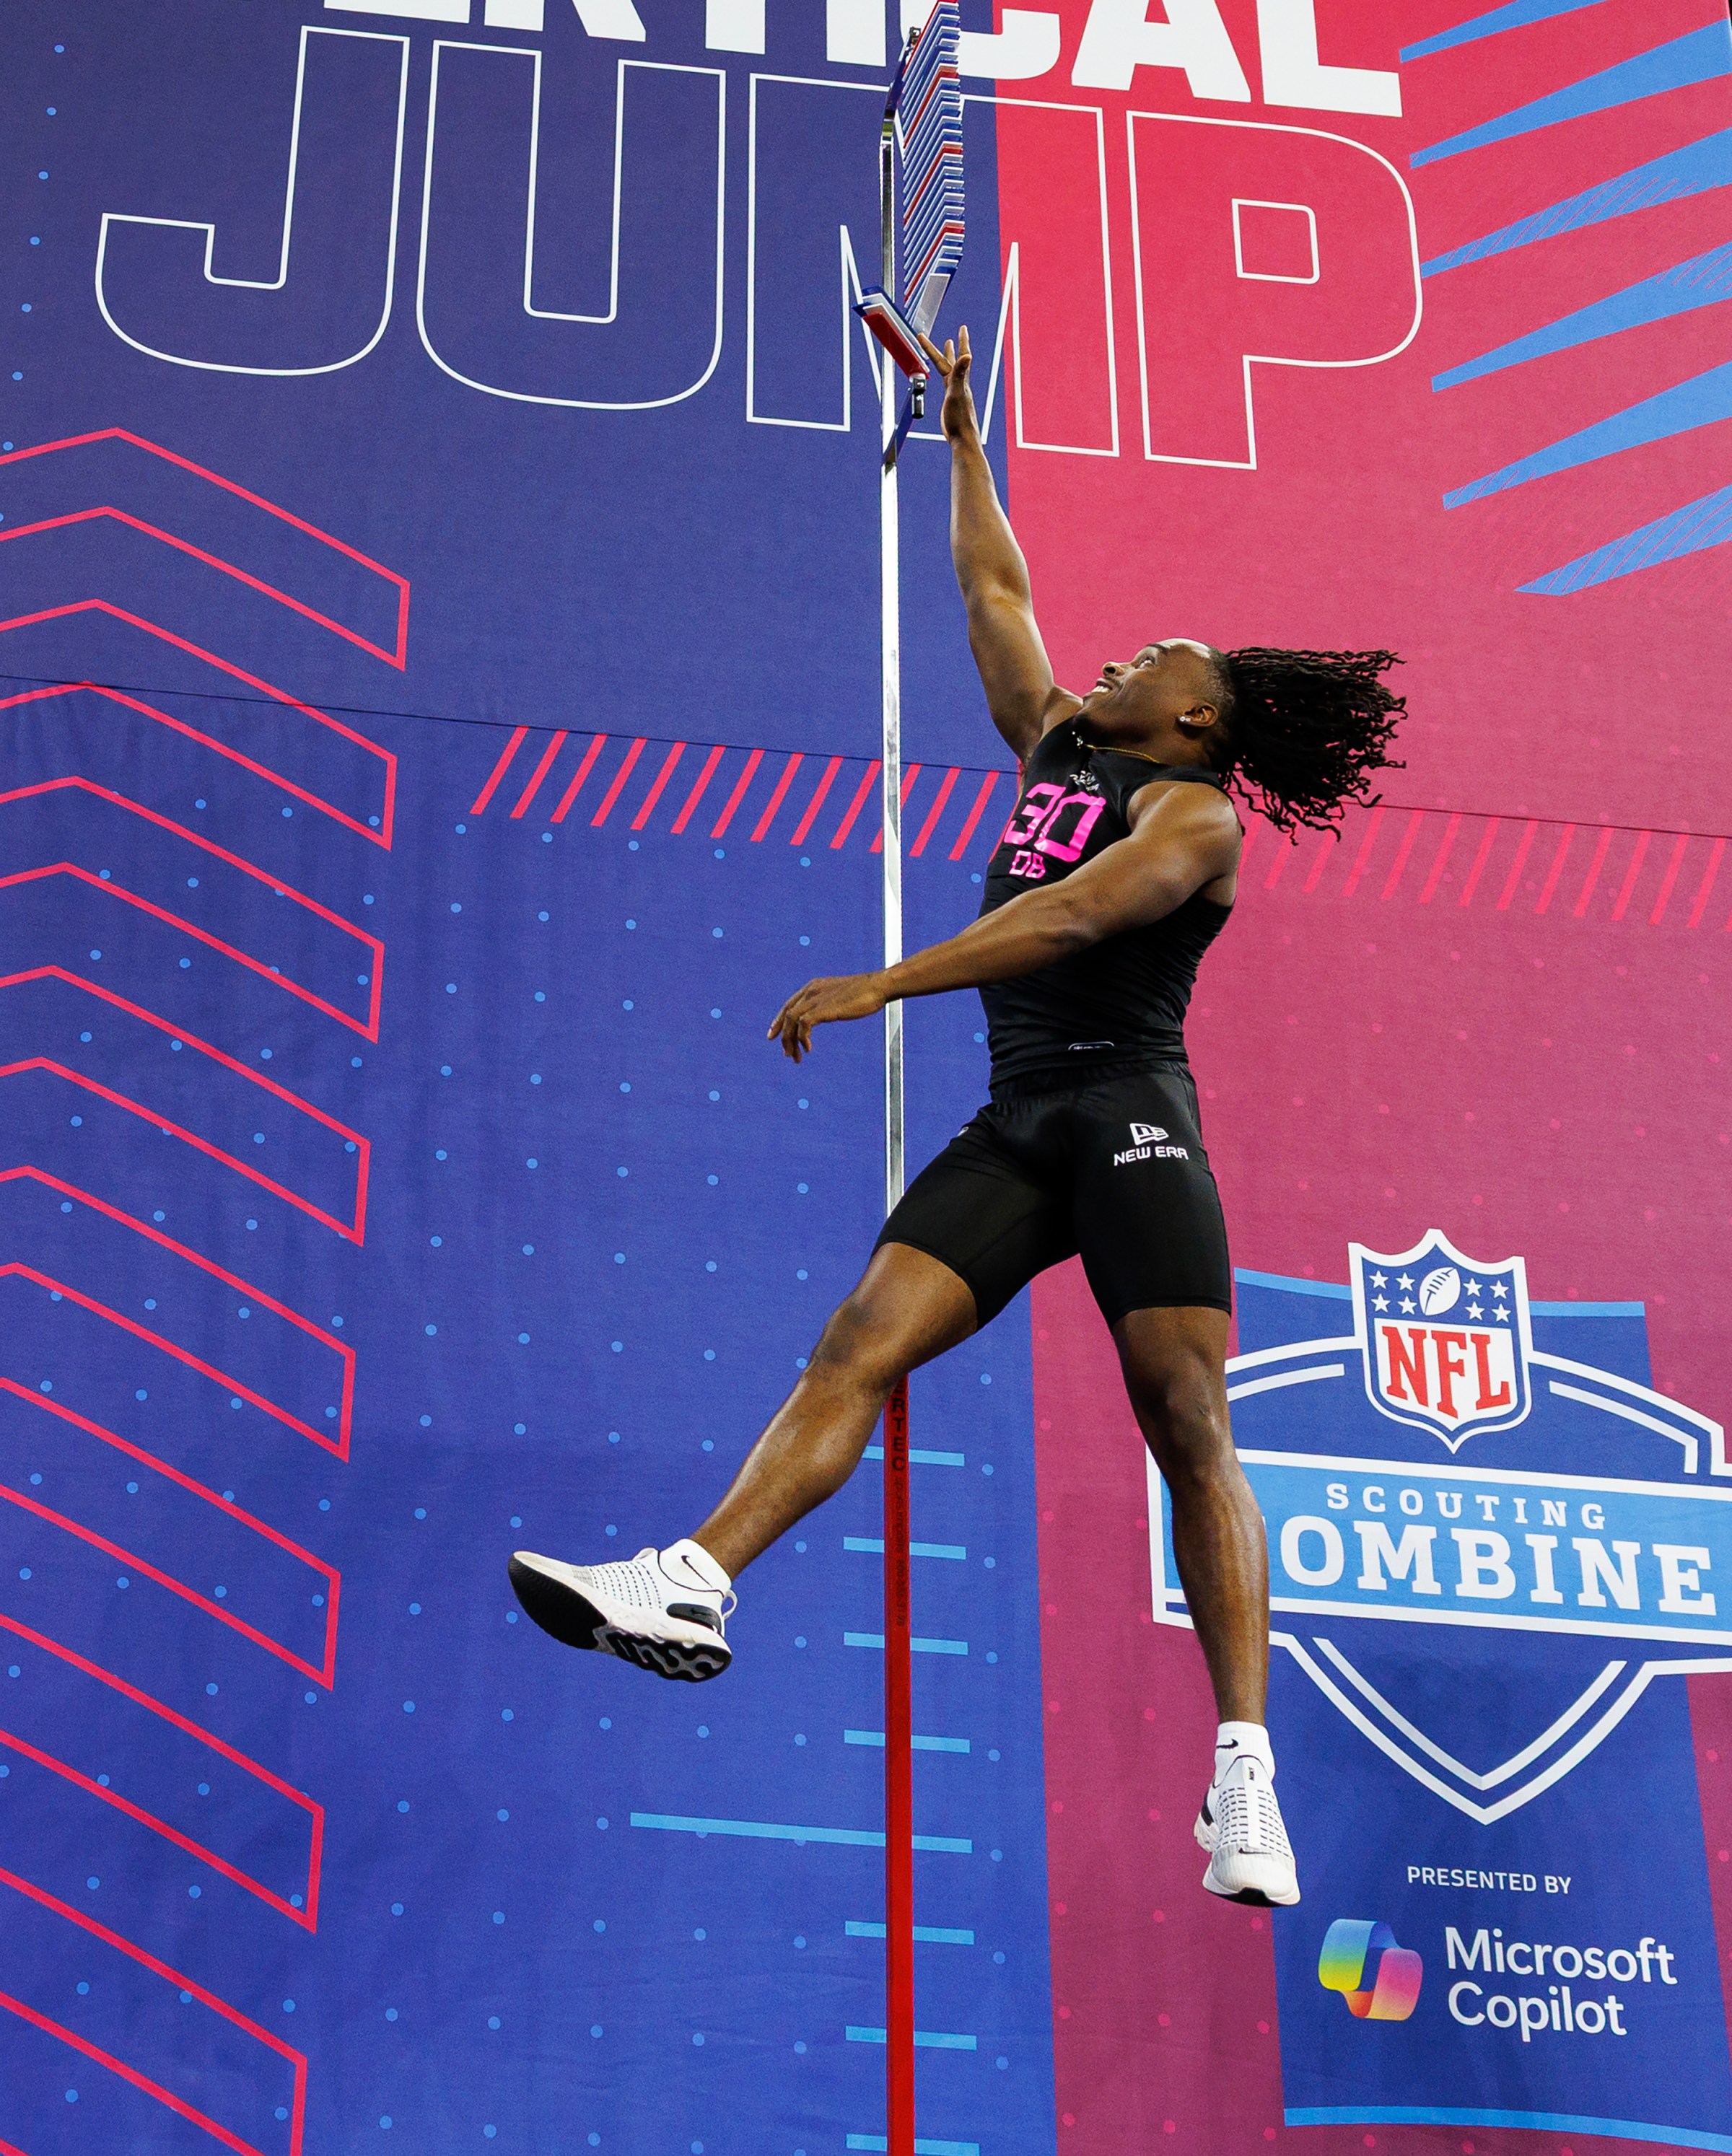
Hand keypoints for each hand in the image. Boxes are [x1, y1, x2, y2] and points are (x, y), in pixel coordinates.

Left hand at [766, 971, 888, 1061]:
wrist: (877, 986)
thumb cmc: (866, 992)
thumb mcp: (842, 995)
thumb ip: (831, 1002)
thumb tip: (833, 1010)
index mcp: (814, 986)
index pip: (789, 1004)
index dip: (779, 1020)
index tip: (774, 1034)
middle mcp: (811, 991)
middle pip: (787, 1015)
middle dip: (783, 1036)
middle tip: (787, 1053)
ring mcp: (815, 999)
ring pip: (791, 1021)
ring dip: (791, 1041)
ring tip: (795, 1056)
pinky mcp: (822, 1009)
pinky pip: (803, 1025)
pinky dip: (802, 1038)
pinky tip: (809, 1048)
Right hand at [919, 325, 976, 444]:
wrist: (962, 437)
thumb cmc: (960, 418)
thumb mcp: (957, 392)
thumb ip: (961, 373)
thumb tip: (968, 355)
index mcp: (959, 380)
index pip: (957, 356)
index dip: (960, 341)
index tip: (962, 328)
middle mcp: (958, 384)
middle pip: (953, 361)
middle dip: (953, 347)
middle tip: (953, 335)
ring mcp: (955, 392)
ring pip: (950, 370)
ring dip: (949, 358)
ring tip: (947, 347)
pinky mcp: (950, 402)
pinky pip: (947, 383)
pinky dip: (945, 376)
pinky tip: (945, 378)